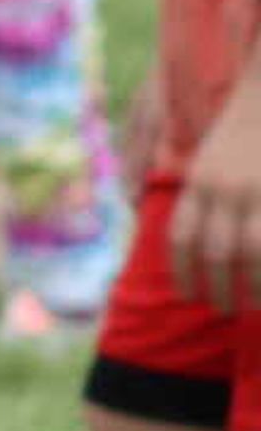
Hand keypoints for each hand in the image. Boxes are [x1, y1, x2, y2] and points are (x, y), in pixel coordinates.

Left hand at [174, 75, 260, 314]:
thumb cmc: (247, 121)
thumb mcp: (213, 156)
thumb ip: (203, 191)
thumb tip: (178, 225)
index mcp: (199, 181)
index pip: (182, 240)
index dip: (184, 273)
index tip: (189, 295)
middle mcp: (224, 189)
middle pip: (214, 253)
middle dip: (218, 288)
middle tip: (223, 309)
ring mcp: (257, 191)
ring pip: (250, 253)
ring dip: (250, 286)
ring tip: (252, 306)